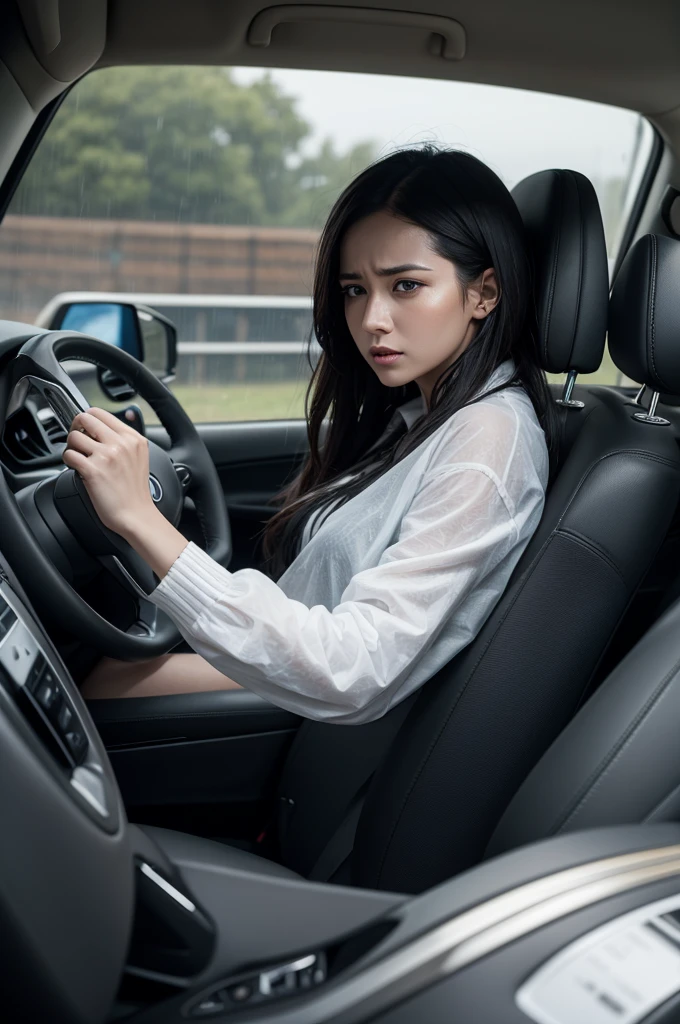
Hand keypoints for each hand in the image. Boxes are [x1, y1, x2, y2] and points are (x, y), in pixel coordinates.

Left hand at [63, 407, 155, 538]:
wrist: (136, 514)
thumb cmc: (135, 491)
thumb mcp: (139, 456)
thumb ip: (124, 439)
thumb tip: (98, 428)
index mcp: (132, 438)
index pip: (100, 413)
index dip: (87, 420)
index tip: (85, 430)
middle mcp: (120, 443)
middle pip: (84, 418)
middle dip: (75, 429)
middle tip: (78, 442)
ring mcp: (106, 456)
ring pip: (73, 437)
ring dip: (71, 447)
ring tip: (79, 458)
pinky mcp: (93, 470)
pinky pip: (68, 455)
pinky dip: (68, 461)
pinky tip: (77, 469)